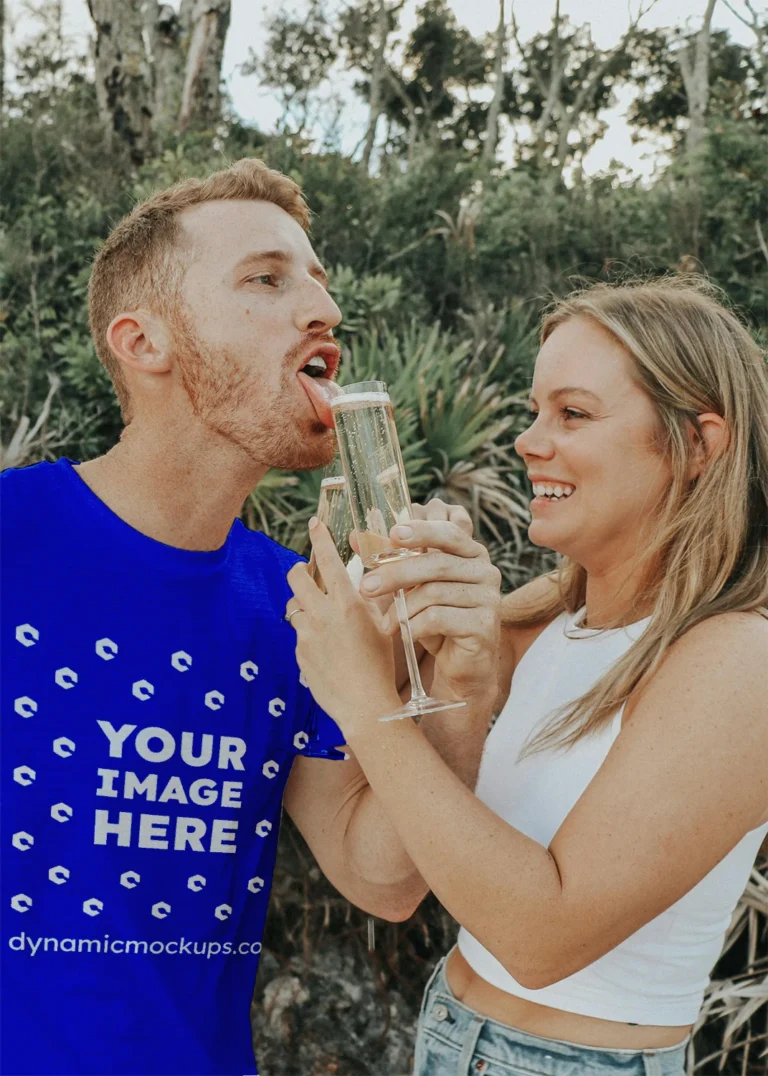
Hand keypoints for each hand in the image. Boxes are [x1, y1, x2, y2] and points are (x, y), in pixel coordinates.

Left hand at [286, 521, 401, 738]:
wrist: (365, 705)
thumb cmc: (381, 665)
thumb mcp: (385, 625)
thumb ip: (373, 599)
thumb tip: (369, 580)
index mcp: (348, 603)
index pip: (328, 560)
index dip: (319, 538)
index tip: (314, 524)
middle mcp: (323, 614)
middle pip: (296, 577)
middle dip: (299, 570)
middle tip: (306, 572)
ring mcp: (307, 634)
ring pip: (293, 606)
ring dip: (303, 605)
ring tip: (320, 617)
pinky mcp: (299, 653)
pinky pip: (298, 634)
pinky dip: (308, 635)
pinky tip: (326, 650)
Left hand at [359, 512, 501, 703]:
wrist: (461, 664)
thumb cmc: (436, 620)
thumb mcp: (413, 587)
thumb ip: (390, 560)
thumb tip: (355, 536)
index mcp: (472, 554)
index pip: (448, 533)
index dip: (421, 530)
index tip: (393, 534)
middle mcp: (486, 571)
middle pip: (436, 564)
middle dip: (396, 574)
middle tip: (366, 586)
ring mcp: (489, 598)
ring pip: (434, 593)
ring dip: (402, 609)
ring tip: (385, 623)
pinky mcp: (485, 625)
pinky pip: (439, 618)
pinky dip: (414, 626)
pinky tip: (403, 634)